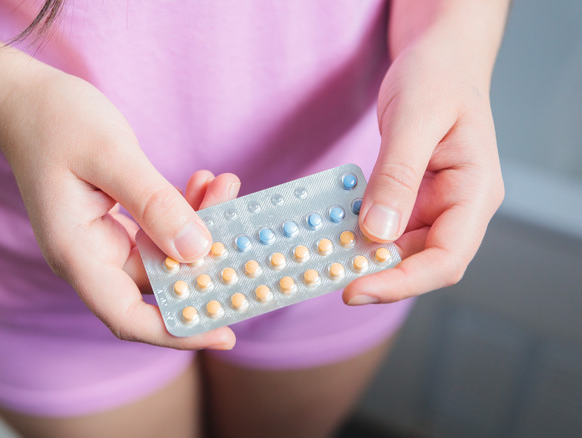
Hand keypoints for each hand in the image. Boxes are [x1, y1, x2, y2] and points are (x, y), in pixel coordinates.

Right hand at [0, 67, 238, 348]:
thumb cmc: (55, 120)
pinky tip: (205, 181)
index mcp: (76, 253)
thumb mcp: (110, 154)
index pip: (128, 316)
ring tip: (224, 185)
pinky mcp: (115, 223)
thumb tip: (198, 249)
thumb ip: (154, 203)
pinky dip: (185, 210)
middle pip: (157, 285)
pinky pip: (160, 230)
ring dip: (200, 226)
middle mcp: (89, 257)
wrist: (23, 100)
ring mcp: (102, 242)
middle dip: (205, 261)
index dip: (178, 331)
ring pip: (165, 254)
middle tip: (243, 229)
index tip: (226, 334)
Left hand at [343, 35, 504, 304]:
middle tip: (325, 274)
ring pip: (400, 251)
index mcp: (475, 192)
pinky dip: (358, 234)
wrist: (440, 57)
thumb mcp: (416, 117)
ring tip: (322, 256)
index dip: (403, 282)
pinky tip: (331, 232)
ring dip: (364, 257)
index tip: (356, 289)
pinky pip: (386, 229)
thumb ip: (397, 175)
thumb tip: (378, 233)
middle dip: (376, 274)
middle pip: (422, 263)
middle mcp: (460, 208)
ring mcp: (436, 206)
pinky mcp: (412, 201)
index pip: (447, 258)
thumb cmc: (438, 76)